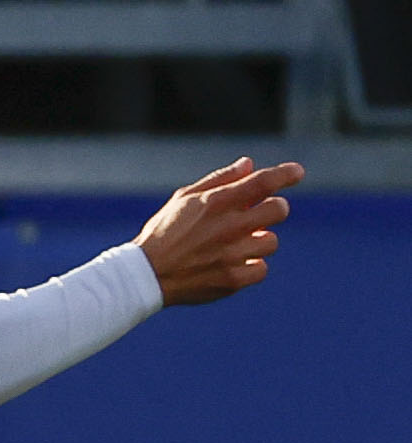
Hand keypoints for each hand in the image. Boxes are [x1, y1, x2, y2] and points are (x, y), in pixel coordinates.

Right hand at [134, 156, 301, 305]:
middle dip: (272, 209)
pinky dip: (252, 266)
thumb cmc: (164, 232)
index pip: (263, 182)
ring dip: (260, 240)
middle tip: (255, 215)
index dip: (286, 174)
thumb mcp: (184, 199)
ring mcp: (232, 254)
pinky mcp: (233, 279)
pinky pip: (261, 269)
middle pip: (278, 210)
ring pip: (271, 241)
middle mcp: (228, 226)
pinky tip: (235, 263)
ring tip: (238, 244)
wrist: (146, 274)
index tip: (297, 172)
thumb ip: (219, 180)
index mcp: (216, 203)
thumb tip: (249, 164)